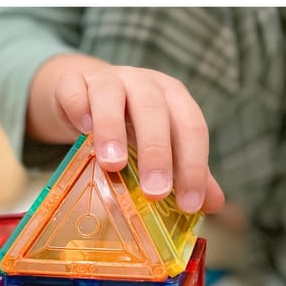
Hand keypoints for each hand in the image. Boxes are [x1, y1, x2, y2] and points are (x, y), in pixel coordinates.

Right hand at [27, 54, 224, 213]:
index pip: (191, 128)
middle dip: (158, 153)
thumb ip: (185, 169)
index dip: (193, 166)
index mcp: (172, 98)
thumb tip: (213, 204)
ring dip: (113, 129)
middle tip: (155, 193)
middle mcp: (143, 83)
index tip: (188, 205)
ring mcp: (106, 80)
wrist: (85, 93)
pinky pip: (74, 91)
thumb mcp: (160, 143)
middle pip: (155, 111)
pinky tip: (83, 130)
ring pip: (112, 95)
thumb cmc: (128, 123)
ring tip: (114, 165)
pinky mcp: (72, 83)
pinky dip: (79, 108)